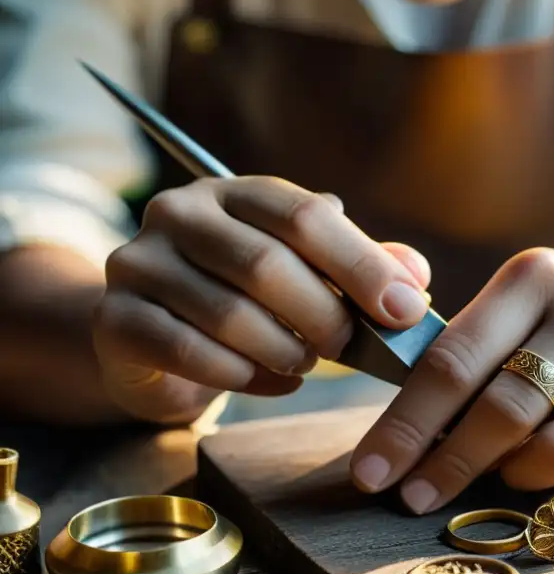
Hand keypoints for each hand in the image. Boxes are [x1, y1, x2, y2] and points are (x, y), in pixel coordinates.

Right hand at [93, 177, 431, 422]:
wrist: (160, 336)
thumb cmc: (251, 300)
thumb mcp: (310, 274)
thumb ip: (363, 269)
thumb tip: (416, 277)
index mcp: (237, 191)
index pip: (304, 217)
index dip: (362, 265)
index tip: (405, 310)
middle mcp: (181, 212)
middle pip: (265, 264)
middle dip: (323, 317)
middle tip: (347, 348)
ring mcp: (139, 261)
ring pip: (229, 314)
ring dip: (284, 351)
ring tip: (304, 363)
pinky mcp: (116, 318)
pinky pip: (190, 353)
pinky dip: (244, 377)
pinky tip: (271, 382)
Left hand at [350, 247, 553, 513]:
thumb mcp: (533, 301)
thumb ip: (472, 344)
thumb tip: (402, 422)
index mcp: (535, 276)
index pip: (453, 357)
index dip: (404, 422)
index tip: (371, 469)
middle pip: (493, 404)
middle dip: (437, 460)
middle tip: (404, 495)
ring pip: (540, 443)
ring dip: (489, 472)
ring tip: (467, 477)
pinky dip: (539, 475)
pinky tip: (524, 470)